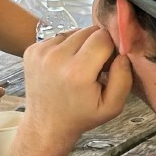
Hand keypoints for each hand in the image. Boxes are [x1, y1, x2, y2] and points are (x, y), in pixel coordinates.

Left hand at [19, 27, 132, 150]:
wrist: (46, 125)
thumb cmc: (81, 116)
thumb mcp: (112, 107)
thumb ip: (123, 78)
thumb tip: (123, 54)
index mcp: (78, 72)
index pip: (103, 37)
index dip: (111, 47)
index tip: (109, 63)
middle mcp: (56, 57)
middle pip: (89, 31)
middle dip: (97, 45)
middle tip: (95, 66)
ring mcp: (41, 52)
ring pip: (74, 32)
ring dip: (81, 45)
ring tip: (79, 67)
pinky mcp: (32, 50)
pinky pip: (59, 37)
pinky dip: (66, 48)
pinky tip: (65, 66)